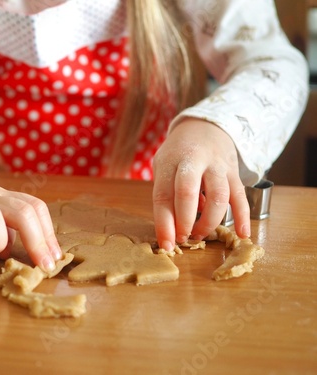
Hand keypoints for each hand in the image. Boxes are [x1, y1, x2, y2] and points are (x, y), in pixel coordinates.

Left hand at [152, 118, 250, 250]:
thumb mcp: (164, 165)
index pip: (163, 195)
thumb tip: (177, 226)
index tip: (166, 245)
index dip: (164, 224)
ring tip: (200, 234)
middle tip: (184, 239)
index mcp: (170, 161)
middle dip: (185, 222)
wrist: (205, 126)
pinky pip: (240, 196)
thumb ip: (168, 193)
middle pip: (188, 193)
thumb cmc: (178, 153)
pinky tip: (242, 234)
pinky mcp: (234, 171)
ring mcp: (216, 166)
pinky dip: (243, 216)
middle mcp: (193, 161)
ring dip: (209, 221)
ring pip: (218, 196)